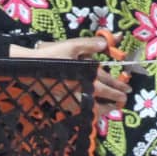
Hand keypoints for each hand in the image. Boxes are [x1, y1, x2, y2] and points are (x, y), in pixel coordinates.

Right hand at [10, 38, 130, 109]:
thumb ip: (91, 44)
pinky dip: (86, 112)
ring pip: (91, 107)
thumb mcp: (72, 45)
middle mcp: (81, 89)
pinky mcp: (61, 101)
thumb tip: (106, 43)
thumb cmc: (51, 55)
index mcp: (87, 75)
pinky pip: (78, 110)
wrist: (27, 67)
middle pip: (103, 97)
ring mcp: (71, 97)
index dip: (120, 86)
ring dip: (103, 109)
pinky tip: (88, 111)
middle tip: (123, 101)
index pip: (108, 82)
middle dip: (115, 99)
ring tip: (109, 109)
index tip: (128, 90)